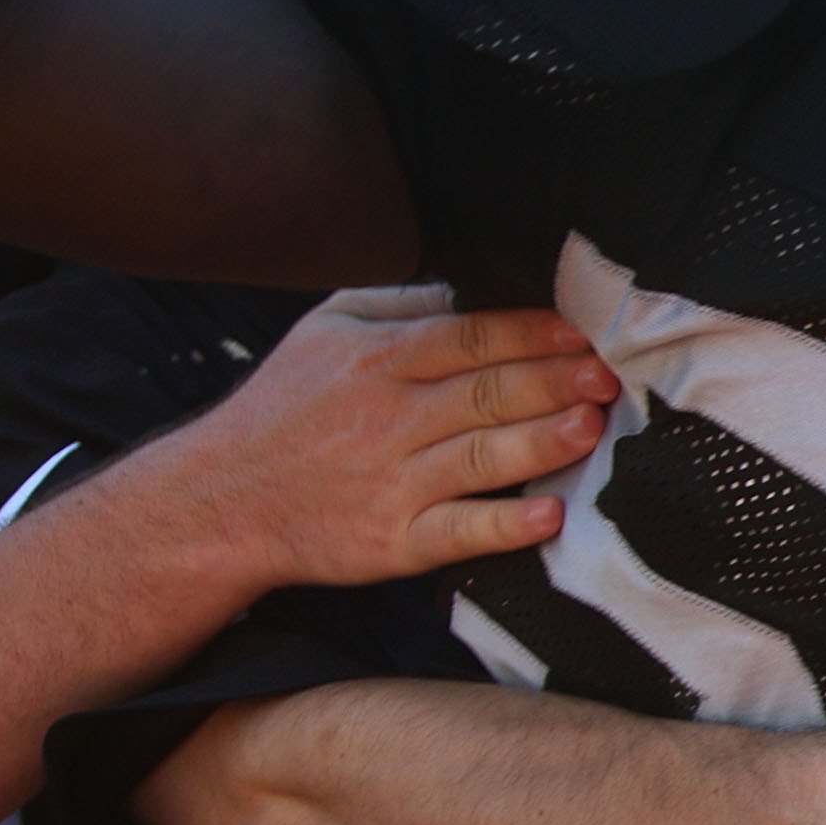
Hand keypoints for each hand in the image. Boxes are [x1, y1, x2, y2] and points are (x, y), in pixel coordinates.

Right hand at [167, 285, 617, 593]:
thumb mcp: (323, 333)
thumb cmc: (284, 408)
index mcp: (378, 361)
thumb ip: (396, 303)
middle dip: (553, 381)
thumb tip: (464, 282)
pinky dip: (503, 526)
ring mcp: (391, 483)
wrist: (217, 500)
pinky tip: (548, 517)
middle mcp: (388, 418)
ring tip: (592, 427)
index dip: (529, 332)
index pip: (467, 339)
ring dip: (540, 442)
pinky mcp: (391, 542)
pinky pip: (456, 533)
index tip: (581, 330)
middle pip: (484, 393)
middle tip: (608, 375)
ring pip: (479, 457)